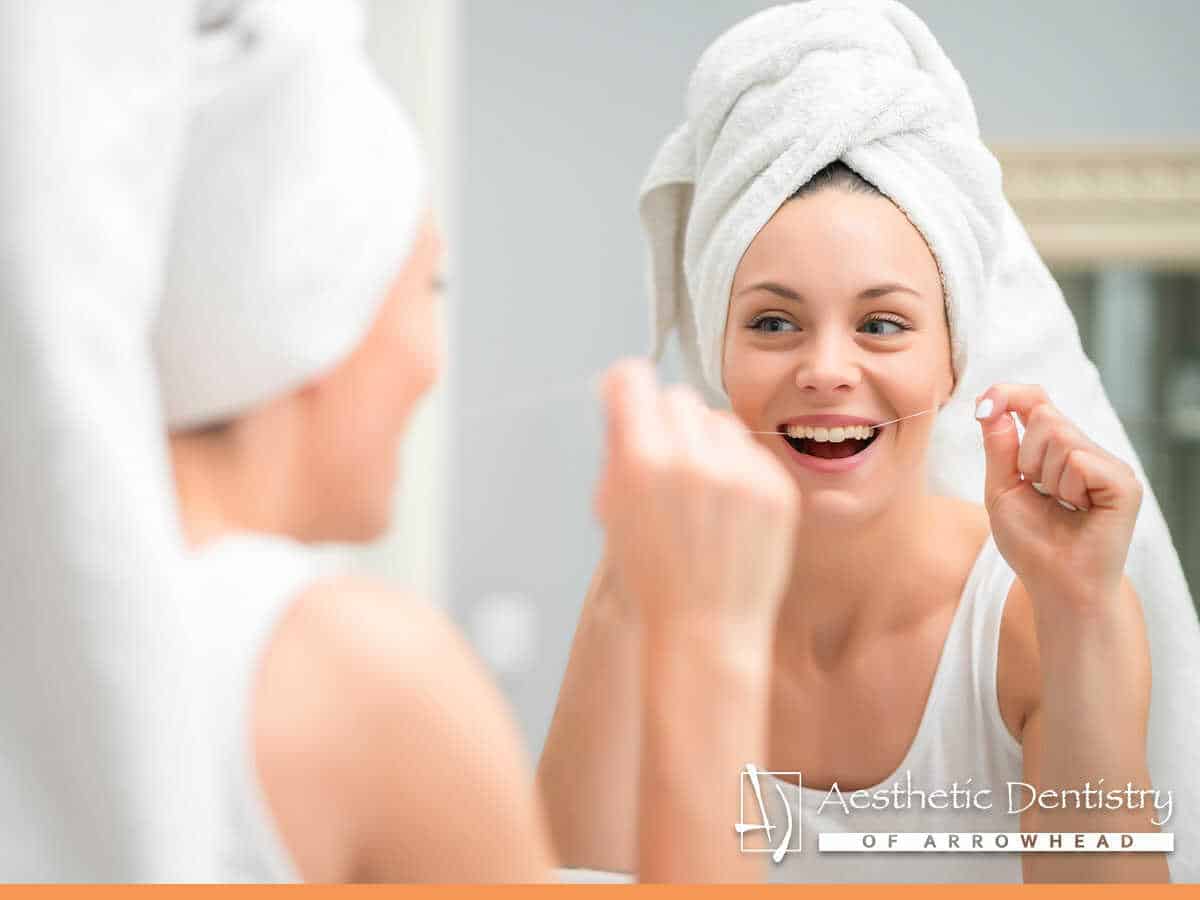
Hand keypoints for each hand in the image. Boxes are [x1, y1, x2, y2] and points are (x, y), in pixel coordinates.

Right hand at [594, 359, 800, 636]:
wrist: (706, 627)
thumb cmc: (653, 577)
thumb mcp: (613, 511)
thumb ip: (617, 449)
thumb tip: (619, 395)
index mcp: (641, 463)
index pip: (633, 379)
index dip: (625, 388)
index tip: (627, 396)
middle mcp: (692, 460)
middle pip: (676, 396)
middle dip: (666, 421)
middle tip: (664, 459)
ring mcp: (740, 473)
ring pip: (716, 419)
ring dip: (704, 442)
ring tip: (700, 490)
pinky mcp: (775, 487)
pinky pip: (749, 449)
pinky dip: (736, 468)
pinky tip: (727, 509)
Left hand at [975, 383, 1142, 611]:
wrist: (1057, 585)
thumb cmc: (1031, 544)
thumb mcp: (1002, 489)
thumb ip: (999, 447)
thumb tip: (993, 404)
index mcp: (1058, 451)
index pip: (1037, 401)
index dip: (1010, 394)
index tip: (984, 403)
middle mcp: (1087, 451)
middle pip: (1044, 414)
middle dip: (1026, 457)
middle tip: (1039, 492)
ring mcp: (1108, 465)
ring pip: (1059, 435)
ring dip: (1044, 477)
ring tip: (1060, 505)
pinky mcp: (1123, 481)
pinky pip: (1079, 459)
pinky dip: (1066, 487)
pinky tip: (1078, 510)